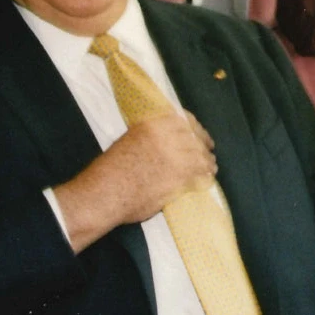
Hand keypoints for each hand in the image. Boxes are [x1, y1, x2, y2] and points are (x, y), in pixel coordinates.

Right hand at [54, 111, 217, 251]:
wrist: (104, 194)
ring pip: (202, 156)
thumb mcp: (131, 139)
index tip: (199, 134)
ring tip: (210, 167)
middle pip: (196, 138)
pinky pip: (201, 175)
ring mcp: (177, 156)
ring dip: (207, 162)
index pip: (186, 120)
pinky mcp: (181, 177)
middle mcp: (168, 136)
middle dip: (204, 145)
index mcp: (155, 124)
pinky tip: (207, 178)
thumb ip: (153, 136)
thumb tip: (170, 138)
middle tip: (209, 151)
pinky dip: (206, 177)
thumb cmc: (111, 170)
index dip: (196, 128)